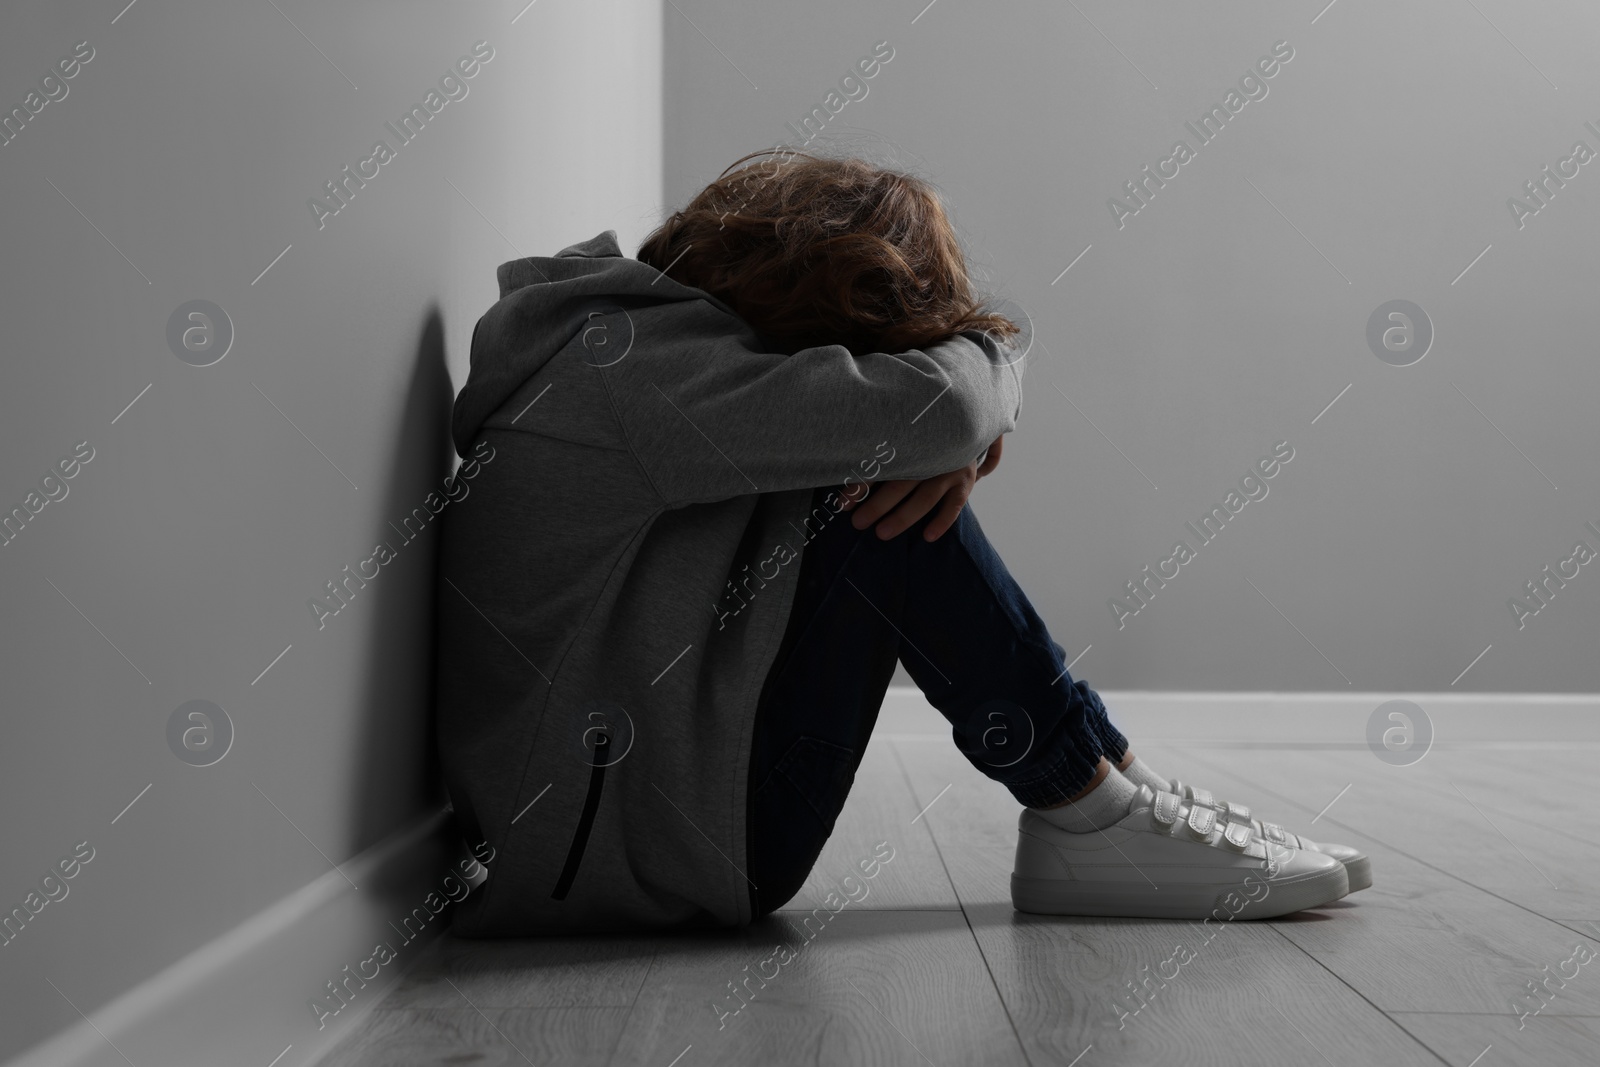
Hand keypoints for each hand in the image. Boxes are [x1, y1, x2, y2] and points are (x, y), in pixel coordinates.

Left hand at [840, 435, 1003, 541]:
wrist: (962, 426)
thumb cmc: (920, 441)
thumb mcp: (901, 443)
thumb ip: (876, 461)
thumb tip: (846, 492)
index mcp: (909, 441)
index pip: (881, 464)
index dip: (860, 484)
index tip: (843, 504)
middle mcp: (930, 454)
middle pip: (900, 483)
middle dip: (877, 505)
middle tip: (858, 523)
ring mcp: (949, 468)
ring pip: (924, 498)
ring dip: (903, 517)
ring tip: (881, 533)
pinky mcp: (965, 481)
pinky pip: (955, 504)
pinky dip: (942, 521)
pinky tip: (928, 537)